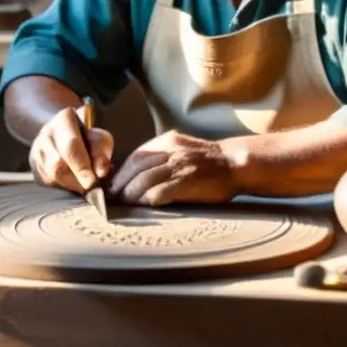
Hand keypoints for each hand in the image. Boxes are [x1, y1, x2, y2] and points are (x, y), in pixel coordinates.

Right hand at [29, 103, 113, 192]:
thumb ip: (101, 152)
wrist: (63, 135)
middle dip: (76, 179)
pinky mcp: (35, 169)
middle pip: (58, 164)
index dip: (82, 166)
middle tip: (91, 188)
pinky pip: (48, 184)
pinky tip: (73, 183)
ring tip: (84, 185)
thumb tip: (101, 172)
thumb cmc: (86, 137)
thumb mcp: (99, 137)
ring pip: (52, 177)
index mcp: (64, 120)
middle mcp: (46, 134)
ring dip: (71, 185)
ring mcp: (37, 152)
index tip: (92, 181)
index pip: (71, 145)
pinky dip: (63, 187)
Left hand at [106, 130, 238, 205]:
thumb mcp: (182, 148)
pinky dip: (145, 199)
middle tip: (112, 197)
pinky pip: (158, 192)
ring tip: (123, 203)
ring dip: (130, 194)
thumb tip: (137, 173)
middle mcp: (171, 150)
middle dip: (120, 183)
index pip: (136, 155)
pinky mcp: (185, 182)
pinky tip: (141, 206)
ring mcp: (178, 166)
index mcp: (168, 141)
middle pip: (136, 167)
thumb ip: (163, 156)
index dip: (121, 171)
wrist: (235, 164)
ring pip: (143, 180)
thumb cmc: (209, 161)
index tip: (113, 183)